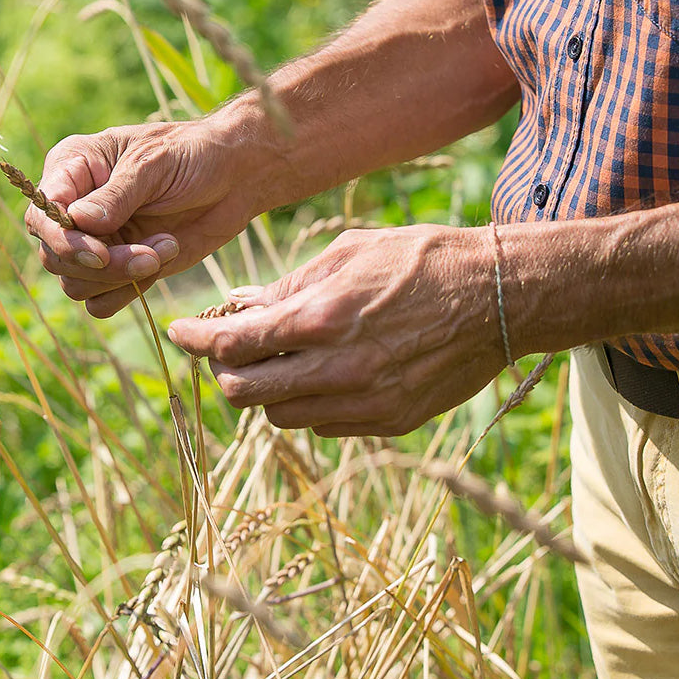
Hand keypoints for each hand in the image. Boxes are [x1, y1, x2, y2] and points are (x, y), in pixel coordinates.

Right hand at [25, 120, 256, 316]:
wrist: (238, 175)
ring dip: (120, 277)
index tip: (99, 253)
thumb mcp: (155, 163)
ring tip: (165, 247)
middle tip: (150, 255)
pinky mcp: (121, 268)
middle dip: (102, 264)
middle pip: (55, 256)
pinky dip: (129, 291)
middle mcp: (76, 207)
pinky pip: (100, 302)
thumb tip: (79, 223)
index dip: (64, 240)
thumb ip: (116, 195)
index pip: (42, 214)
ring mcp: (98, 240)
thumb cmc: (194, 153)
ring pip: (76, 284)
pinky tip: (163, 258)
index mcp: (73, 168)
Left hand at [168, 225, 508, 436]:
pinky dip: (309, 404)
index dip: (196, 341)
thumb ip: (289, 285)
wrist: (498, 295)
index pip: (232, 345)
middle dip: (227, 370)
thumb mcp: (349, 252)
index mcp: (321, 318)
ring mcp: (365, 402)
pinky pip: (325, 426)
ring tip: (283, 358)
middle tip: (232, 347)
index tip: (179, 334)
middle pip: (245, 394)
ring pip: (281, 418)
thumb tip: (240, 303)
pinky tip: (324, 373)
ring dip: (268, 390)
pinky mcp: (389, 421)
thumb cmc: (422, 259)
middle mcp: (337, 369)